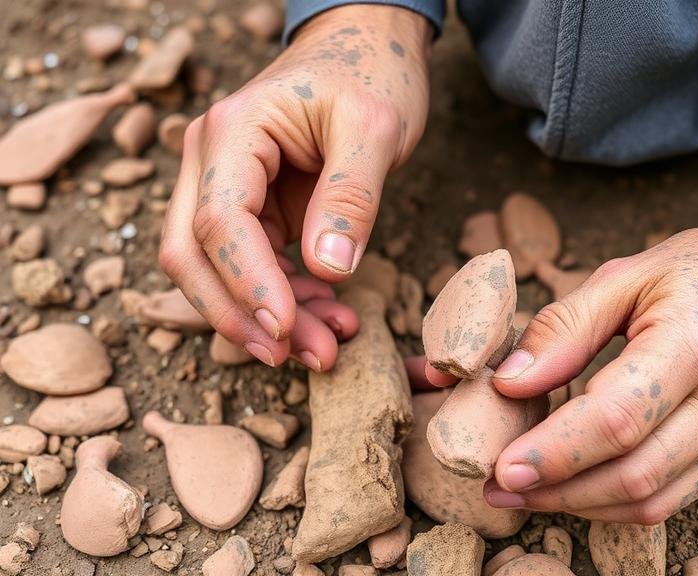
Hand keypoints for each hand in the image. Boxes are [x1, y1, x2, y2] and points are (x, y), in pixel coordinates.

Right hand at [160, 5, 430, 369]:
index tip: (287, 329)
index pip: (219, 223)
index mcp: (232, 133)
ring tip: (331, 345)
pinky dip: (283, 299)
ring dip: (265, 318)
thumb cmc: (371, 76)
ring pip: (215, 271)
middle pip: (191, 256)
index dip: (247, 284)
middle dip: (242, 317)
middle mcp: (211, 161)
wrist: (366, 49)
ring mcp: (225, 186)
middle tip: (307, 357)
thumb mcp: (376, 129)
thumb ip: (351, 196)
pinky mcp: (251, 208)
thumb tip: (328, 272)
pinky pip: (250, 266)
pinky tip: (328, 317)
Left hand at [482, 220, 697, 523]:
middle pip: (633, 474)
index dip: (555, 452)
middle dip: (557, 491)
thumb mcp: (626, 275)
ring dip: (582, 507)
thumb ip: (564, 328)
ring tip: (526, 494)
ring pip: (653, 502)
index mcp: (697, 342)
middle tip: (499, 488)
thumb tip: (509, 385)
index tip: (502, 468)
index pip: (618, 419)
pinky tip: (578, 488)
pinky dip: (618, 503)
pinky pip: (675, 500)